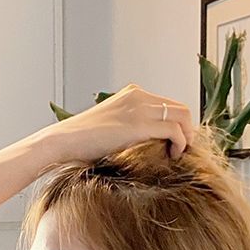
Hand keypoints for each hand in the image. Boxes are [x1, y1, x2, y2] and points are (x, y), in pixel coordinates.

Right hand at [43, 83, 196, 163]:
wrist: (64, 142)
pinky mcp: (140, 125)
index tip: (175, 143)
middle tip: (182, 150)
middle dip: (186, 129)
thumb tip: (144, 145)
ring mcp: (140, 108)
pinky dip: (180, 143)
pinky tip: (172, 155)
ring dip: (186, 136)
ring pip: (182, 116)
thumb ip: (129, 129)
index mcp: (132, 94)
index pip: (168, 104)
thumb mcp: (110, 128)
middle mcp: (139, 96)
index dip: (177, 124)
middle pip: (179, 108)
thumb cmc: (81, 143)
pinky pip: (174, 130)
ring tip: (178, 153)